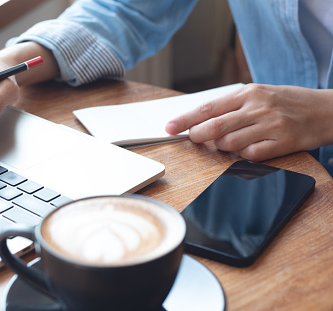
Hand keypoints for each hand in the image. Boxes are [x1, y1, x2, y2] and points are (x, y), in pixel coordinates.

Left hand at [165, 84, 332, 160]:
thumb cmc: (286, 102)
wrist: (326, 110)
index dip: (184, 120)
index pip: (207, 108)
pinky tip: (248, 149)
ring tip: (230, 142)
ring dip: (222, 147)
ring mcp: (270, 126)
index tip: (168, 128)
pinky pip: (250, 155)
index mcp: (248, 93)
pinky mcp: (282, 143)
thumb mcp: (259, 94)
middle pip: (214, 127)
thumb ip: (231, 106)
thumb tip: (198, 121)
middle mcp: (257, 108)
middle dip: (197, 136)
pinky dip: (243, 155)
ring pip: (229, 144)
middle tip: (194, 139)